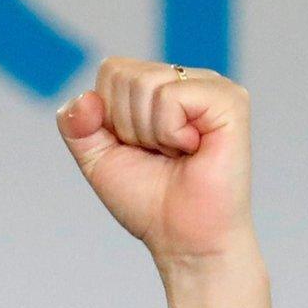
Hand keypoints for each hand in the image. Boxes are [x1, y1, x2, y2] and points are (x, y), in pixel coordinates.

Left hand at [55, 57, 256, 264]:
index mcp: (157, 86)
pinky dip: (169, 133)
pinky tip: (192, 149)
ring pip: (145, 84)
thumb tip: (84, 97)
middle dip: (127, 126)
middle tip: (158, 154)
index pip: (111, 70)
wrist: (182, 237)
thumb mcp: (97, 159)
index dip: (108, 117)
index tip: (134, 147)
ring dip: (148, 133)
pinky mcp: (230, 100)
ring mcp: (210, 86)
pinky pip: (172, 97)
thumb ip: (76, 125)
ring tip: (176, 153)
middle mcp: (184, 79)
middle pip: (124, 75)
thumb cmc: (147, 199)